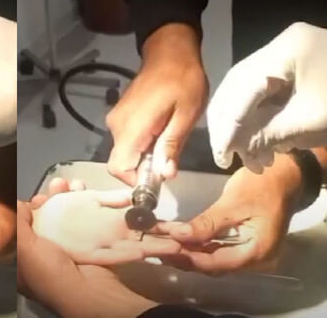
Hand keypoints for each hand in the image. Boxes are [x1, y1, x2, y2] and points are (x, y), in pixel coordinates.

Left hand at [18, 180, 156, 317]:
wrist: (89, 289)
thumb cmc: (50, 271)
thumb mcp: (23, 247)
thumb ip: (18, 222)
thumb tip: (19, 203)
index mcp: (25, 258)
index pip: (25, 226)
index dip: (31, 208)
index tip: (40, 196)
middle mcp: (45, 254)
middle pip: (48, 217)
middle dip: (53, 197)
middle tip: (60, 185)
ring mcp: (68, 250)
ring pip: (66, 215)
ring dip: (70, 196)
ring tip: (75, 184)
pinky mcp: (88, 246)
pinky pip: (85, 219)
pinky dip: (86, 203)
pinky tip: (87, 191)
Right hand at [106, 24, 207, 184]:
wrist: (169, 51)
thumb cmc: (182, 80)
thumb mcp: (186, 115)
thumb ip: (172, 146)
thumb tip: (165, 175)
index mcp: (132, 127)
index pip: (118, 167)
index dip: (135, 180)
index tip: (158, 178)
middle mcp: (117, 126)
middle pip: (121, 162)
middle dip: (143, 169)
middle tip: (169, 159)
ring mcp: (116, 119)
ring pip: (124, 152)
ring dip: (144, 156)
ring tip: (168, 141)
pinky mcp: (120, 115)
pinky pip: (127, 140)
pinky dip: (141, 145)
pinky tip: (161, 132)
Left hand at [159, 153, 301, 272]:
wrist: (286, 175)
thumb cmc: (262, 185)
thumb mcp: (232, 203)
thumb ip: (206, 224)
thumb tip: (177, 235)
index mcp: (257, 253)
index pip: (214, 263)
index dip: (186, 257)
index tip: (161, 247)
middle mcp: (255, 261)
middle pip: (212, 265)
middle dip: (181, 256)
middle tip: (153, 245)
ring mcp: (250, 254)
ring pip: (212, 259)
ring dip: (186, 251)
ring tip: (159, 242)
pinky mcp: (243, 245)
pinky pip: (217, 250)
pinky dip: (197, 245)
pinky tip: (177, 239)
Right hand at [209, 22, 326, 173]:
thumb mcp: (312, 121)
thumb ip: (268, 133)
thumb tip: (236, 149)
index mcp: (287, 49)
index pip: (244, 88)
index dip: (229, 125)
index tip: (222, 156)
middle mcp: (281, 46)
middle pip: (238, 87)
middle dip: (231, 126)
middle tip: (229, 158)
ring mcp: (287, 55)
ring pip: (248, 92)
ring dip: (244, 126)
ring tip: (253, 159)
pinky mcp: (294, 69)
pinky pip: (264, 95)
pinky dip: (259, 120)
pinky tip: (263, 144)